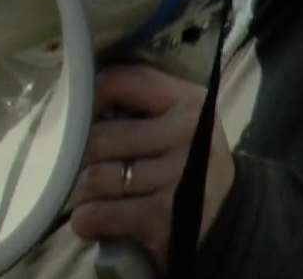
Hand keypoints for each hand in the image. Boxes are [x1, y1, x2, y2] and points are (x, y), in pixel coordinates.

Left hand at [68, 65, 235, 269]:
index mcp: (188, 100)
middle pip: (99, 138)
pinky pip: (97, 215)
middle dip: (84, 158)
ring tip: (96, 194)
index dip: (91, 102)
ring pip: (94, 179)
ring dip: (82, 192)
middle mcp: (187, 132)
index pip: (118, 83)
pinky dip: (87, 220)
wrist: (223, 212)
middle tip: (92, 166)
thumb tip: (78, 105)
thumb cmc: (186, 160)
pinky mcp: (162, 215)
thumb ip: (141, 105)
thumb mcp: (180, 120)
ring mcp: (177, 175)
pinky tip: (99, 217)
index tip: (90, 120)